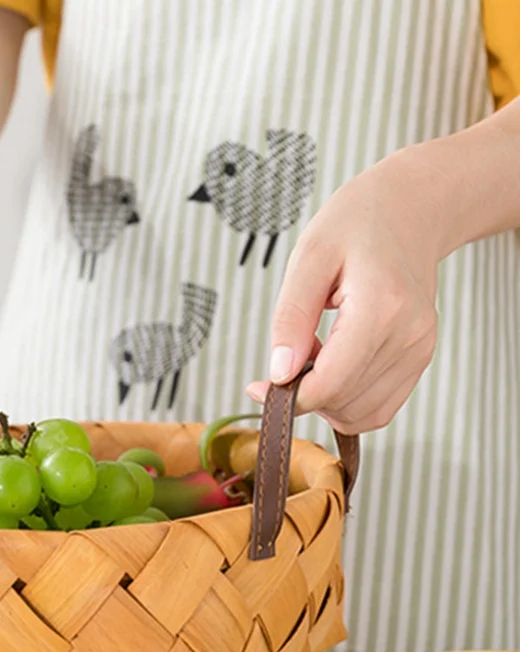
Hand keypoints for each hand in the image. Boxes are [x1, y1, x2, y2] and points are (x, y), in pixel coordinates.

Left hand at [248, 151, 445, 433]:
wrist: (411, 209)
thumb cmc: (356, 224)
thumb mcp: (308, 258)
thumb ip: (291, 318)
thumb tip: (278, 374)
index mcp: (381, 308)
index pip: (331, 384)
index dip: (288, 397)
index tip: (258, 386)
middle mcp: (409, 336)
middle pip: (344, 404)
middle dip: (304, 396)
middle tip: (285, 362)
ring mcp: (420, 349)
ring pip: (363, 415)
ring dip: (326, 402)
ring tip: (312, 358)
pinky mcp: (421, 358)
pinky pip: (379, 408)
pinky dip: (348, 402)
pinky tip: (332, 368)